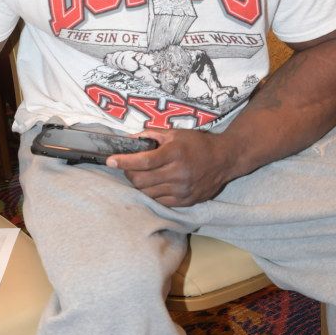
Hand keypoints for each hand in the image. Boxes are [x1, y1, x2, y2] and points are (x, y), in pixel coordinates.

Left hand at [106, 129, 230, 206]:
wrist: (225, 159)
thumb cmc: (198, 143)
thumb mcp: (175, 133)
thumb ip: (151, 135)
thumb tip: (130, 140)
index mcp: (174, 153)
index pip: (143, 161)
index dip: (124, 162)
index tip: (110, 160)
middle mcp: (178, 172)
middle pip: (142, 180)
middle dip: (129, 174)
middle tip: (129, 168)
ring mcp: (182, 189)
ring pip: (148, 193)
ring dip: (140, 185)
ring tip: (141, 176)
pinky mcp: (185, 200)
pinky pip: (160, 201)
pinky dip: (152, 194)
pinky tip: (154, 185)